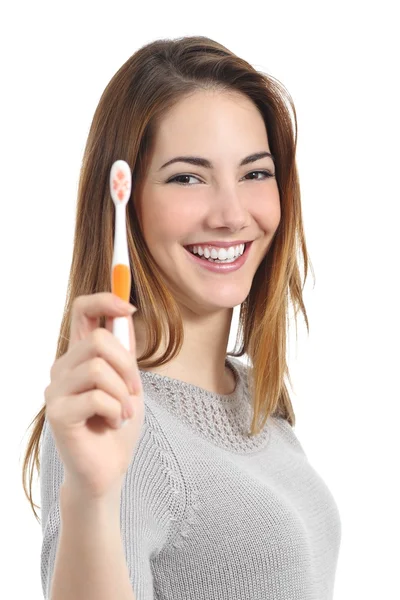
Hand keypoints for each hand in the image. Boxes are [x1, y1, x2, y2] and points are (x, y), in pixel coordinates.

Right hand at [44, 292, 144, 498]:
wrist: (108, 469)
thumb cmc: (117, 425)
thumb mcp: (129, 382)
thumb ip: (124, 351)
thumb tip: (126, 313)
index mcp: (80, 356)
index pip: (82, 310)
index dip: (105, 300)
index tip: (129, 308)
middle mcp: (63, 368)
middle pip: (98, 341)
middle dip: (128, 367)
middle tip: (134, 392)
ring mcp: (56, 390)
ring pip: (99, 369)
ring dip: (123, 394)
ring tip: (122, 413)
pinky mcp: (57, 413)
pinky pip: (97, 398)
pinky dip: (115, 412)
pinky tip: (111, 425)